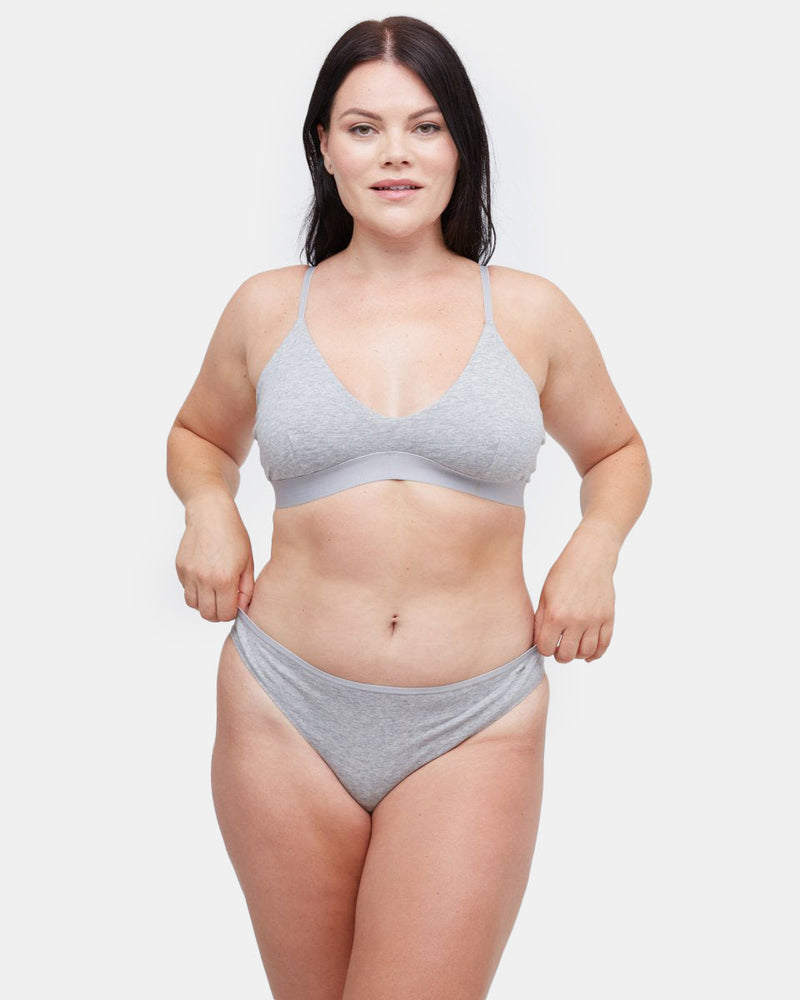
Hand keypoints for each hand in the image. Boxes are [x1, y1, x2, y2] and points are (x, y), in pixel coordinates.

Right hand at [175, 494, 254, 621]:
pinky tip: (205, 576)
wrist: (210, 513)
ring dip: (204, 603)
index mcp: (224, 579)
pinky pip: (186, 589)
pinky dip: (195, 589)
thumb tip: (242, 609)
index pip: (225, 614)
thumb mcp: (248, 562)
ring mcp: (189, 574)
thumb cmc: (232, 534)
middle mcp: (204, 579)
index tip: (235, 605)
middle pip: (207, 614)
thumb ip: (246, 589)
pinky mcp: (180, 568)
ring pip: (194, 605)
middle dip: (218, 613)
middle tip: (225, 602)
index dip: (232, 613)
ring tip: (215, 590)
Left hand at [533, 532, 615, 662]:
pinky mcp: (608, 618)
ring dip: (577, 655)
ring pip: (585, 653)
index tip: (545, 644)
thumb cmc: (564, 572)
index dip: (544, 648)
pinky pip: (603, 645)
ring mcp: (594, 620)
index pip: (546, 647)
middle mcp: (576, 620)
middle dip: (559, 655)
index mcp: (555, 614)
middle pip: (566, 655)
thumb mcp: (545, 595)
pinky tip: (589, 653)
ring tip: (572, 648)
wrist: (590, 557)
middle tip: (558, 649)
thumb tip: (540, 642)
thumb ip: (541, 620)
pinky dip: (595, 653)